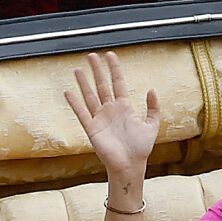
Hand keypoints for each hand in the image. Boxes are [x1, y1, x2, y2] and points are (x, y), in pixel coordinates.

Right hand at [65, 51, 159, 178]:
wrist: (130, 165)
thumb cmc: (141, 148)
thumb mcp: (152, 125)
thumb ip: (153, 108)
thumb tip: (151, 89)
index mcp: (125, 107)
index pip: (118, 83)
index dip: (114, 69)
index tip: (110, 55)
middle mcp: (111, 110)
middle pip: (102, 85)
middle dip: (97, 70)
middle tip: (91, 56)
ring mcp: (100, 118)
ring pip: (90, 96)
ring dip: (83, 83)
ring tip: (77, 70)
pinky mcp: (92, 129)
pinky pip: (82, 113)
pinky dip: (75, 103)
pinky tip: (68, 92)